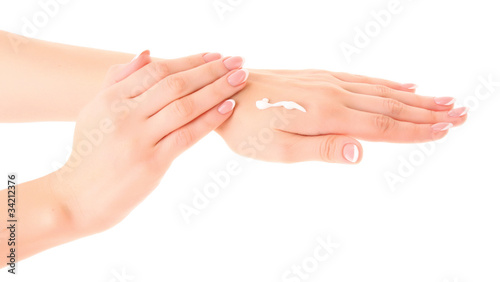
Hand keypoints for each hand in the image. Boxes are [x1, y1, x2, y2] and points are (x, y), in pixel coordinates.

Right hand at [51, 51, 248, 233]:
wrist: (79, 197)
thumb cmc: (90, 152)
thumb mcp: (96, 110)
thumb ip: (119, 80)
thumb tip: (148, 53)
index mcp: (111, 98)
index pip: (158, 70)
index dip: (190, 60)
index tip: (215, 55)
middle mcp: (125, 115)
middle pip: (175, 84)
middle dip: (211, 70)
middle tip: (238, 60)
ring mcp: (139, 139)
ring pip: (184, 106)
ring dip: (217, 89)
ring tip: (241, 78)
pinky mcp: (152, 163)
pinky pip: (187, 135)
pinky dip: (210, 119)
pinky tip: (229, 106)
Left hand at [216, 69, 466, 163]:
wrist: (225, 91)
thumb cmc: (248, 127)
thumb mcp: (280, 149)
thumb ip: (323, 149)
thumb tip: (362, 152)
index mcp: (329, 116)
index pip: (383, 126)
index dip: (417, 131)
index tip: (446, 131)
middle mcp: (335, 94)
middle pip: (390, 106)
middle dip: (427, 112)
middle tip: (460, 113)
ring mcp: (328, 82)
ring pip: (381, 91)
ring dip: (414, 98)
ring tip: (441, 100)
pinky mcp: (320, 77)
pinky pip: (362, 80)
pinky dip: (387, 84)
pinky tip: (401, 85)